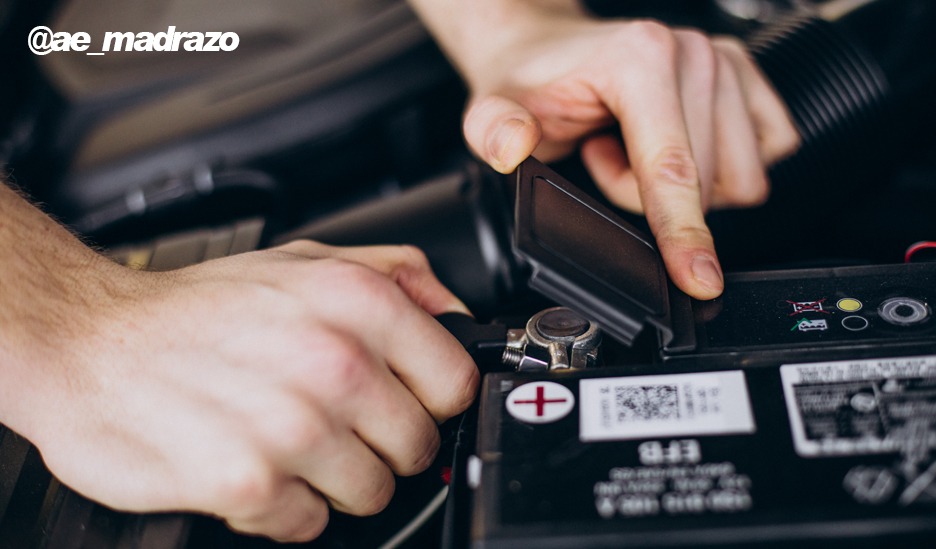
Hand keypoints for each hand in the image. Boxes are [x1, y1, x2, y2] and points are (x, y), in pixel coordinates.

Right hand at [24, 241, 476, 541]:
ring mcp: (294, 427)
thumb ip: (396, 275)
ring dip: (333, 478)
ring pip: (372, 493)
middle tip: (333, 421)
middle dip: (382, 443)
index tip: (404, 400)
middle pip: (417, 446)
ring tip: (287, 440)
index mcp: (358, 303)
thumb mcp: (305, 259)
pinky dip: (284, 506)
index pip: (456, 383)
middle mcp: (334, 362)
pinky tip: (254, 464)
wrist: (90, 341)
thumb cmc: (198, 308)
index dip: (431, 398)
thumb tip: (456, 313)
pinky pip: (310, 523)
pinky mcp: (251, 482)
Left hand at [449, 11, 798, 298]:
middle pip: (706, 184)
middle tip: (602, 157)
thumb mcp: (493, 108)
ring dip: (683, 185)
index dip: (683, 233)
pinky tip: (669, 145)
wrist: (547, 49)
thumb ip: (494, 130)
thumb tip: (512, 146)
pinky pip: (764, 156)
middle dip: (648, 196)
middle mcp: (692, 54)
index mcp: (640, 59)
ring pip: (738, 178)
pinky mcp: (747, 77)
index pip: (672, 169)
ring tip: (631, 149)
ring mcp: (726, 61)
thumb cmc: (530, 80)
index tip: (699, 280)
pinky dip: (717, 169)